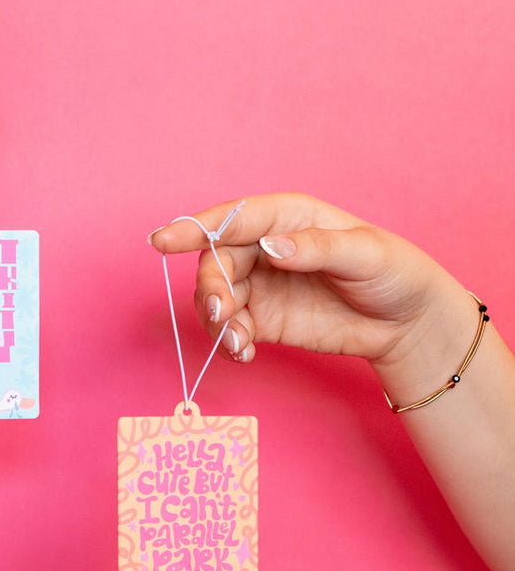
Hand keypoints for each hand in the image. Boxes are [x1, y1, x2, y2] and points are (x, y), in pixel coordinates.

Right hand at [149, 192, 469, 376]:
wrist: (408, 324)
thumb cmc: (394, 273)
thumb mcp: (366, 253)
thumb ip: (315, 248)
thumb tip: (271, 248)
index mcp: (286, 217)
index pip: (232, 219)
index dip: (194, 228)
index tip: (162, 240)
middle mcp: (264, 247)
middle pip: (216, 261)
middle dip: (210, 288)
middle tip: (221, 314)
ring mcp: (261, 284)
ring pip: (216, 296)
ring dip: (216, 320)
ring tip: (238, 342)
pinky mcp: (262, 319)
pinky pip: (231, 327)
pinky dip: (229, 341)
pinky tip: (243, 352)